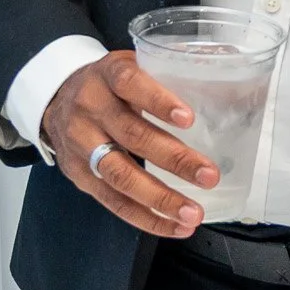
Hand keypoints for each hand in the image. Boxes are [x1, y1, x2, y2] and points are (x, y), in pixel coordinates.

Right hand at [43, 53, 212, 236]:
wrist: (54, 97)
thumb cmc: (111, 83)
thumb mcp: (134, 63)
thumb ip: (174, 72)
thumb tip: (234, 80)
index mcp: (107, 75)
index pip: (130, 84)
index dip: (158, 101)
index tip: (189, 118)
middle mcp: (90, 109)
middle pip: (131, 135)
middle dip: (173, 159)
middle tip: (209, 175)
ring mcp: (81, 144)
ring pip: (119, 174)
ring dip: (160, 198)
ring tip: (193, 212)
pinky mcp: (79, 175)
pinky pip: (111, 201)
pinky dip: (144, 217)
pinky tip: (174, 226)